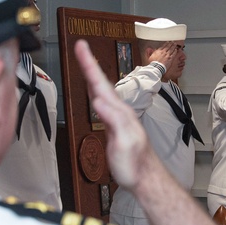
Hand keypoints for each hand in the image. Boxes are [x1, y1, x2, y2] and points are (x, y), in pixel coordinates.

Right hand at [74, 40, 158, 191]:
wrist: (145, 178)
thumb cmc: (135, 164)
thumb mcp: (123, 142)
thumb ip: (113, 121)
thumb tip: (98, 102)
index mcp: (119, 112)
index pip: (101, 83)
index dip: (90, 64)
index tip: (82, 47)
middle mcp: (119, 111)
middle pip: (100, 82)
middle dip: (89, 63)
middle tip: (81, 46)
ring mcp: (117, 118)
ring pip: (101, 91)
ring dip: (92, 75)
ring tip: (85, 61)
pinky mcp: (114, 127)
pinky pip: (101, 103)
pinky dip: (94, 92)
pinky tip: (93, 91)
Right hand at [150, 42, 177, 79]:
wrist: (157, 67)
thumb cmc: (153, 64)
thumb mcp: (150, 57)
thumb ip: (150, 52)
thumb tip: (149, 49)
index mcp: (158, 51)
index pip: (163, 46)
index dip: (166, 43)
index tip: (168, 42)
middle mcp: (163, 52)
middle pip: (168, 46)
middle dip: (170, 43)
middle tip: (172, 42)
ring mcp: (167, 55)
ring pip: (171, 49)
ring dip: (173, 46)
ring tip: (175, 44)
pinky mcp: (170, 59)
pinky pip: (173, 54)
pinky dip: (175, 51)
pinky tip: (176, 50)